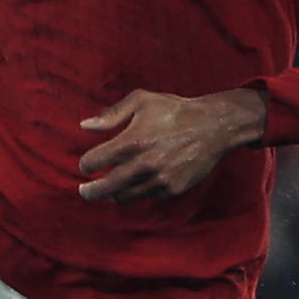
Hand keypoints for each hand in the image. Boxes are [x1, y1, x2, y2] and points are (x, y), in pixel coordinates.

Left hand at [77, 88, 265, 202]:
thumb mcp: (141, 101)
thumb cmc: (175, 110)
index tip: (87, 165)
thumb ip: (111, 114)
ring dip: (113, 194)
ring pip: (124, 197)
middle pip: (104, 188)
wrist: (213, 126)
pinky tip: (138, 181)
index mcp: (131, 142)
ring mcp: (158, 180)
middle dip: (90, 191)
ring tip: (109, 188)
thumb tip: (85, 126)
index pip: (93, 162)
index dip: (86, 164)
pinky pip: (146, 196)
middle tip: (85, 190)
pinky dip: (138, 191)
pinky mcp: (172, 189)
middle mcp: (143, 165)